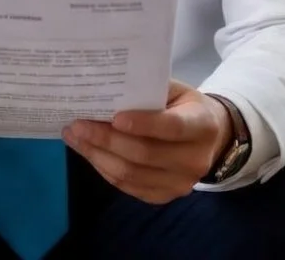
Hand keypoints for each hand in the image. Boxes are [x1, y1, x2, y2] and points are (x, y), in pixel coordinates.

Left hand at [62, 81, 231, 204]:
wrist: (211, 137)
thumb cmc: (184, 105)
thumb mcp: (175, 89)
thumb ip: (148, 89)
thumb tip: (104, 87)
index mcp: (202, 125)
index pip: (171, 127)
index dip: (142, 123)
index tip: (113, 117)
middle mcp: (195, 160)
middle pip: (144, 154)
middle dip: (106, 140)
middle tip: (77, 125)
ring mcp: (181, 183)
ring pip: (132, 174)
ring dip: (97, 156)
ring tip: (73, 137)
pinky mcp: (165, 196)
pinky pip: (129, 187)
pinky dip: (104, 169)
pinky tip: (88, 152)